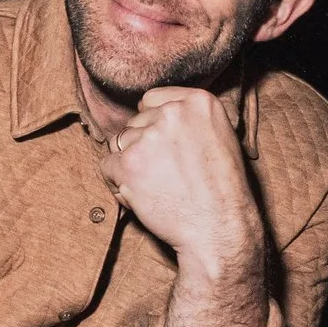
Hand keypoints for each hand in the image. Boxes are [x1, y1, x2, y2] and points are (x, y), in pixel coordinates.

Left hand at [99, 86, 262, 279]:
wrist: (218, 227)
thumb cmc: (221, 189)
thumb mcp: (218, 137)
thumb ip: (188, 119)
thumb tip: (149, 111)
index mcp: (199, 102)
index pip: (152, 99)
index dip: (153, 123)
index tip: (167, 145)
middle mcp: (173, 113)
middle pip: (135, 123)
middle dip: (142, 146)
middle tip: (167, 173)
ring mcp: (149, 136)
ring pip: (119, 143)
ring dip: (130, 165)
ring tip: (158, 186)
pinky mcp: (129, 162)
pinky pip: (106, 166)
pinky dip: (117, 182)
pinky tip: (142, 195)